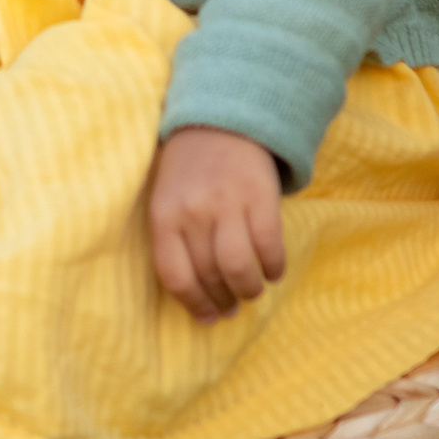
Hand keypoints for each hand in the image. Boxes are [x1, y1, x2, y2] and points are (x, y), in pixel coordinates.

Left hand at [147, 128, 287, 319]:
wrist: (221, 121)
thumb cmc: (190, 171)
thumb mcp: (166, 200)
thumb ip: (176, 241)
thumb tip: (197, 299)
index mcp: (164, 216)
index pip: (175, 276)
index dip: (194, 304)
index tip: (207, 317)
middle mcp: (193, 212)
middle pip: (210, 276)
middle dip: (224, 300)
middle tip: (232, 306)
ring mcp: (227, 204)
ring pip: (238, 268)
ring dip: (249, 289)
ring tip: (252, 290)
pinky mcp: (259, 196)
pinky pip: (269, 246)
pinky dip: (274, 266)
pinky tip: (273, 270)